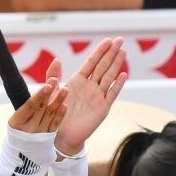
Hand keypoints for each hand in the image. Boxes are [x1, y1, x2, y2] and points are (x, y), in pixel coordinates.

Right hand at [8, 77, 67, 134]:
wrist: (23, 150)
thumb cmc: (22, 125)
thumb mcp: (22, 114)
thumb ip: (34, 97)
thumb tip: (40, 78)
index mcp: (17, 120)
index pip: (29, 105)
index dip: (38, 96)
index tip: (48, 85)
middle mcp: (28, 127)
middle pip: (39, 108)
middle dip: (47, 95)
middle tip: (55, 81)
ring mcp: (38, 132)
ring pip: (49, 115)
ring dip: (57, 102)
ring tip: (65, 90)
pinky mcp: (48, 136)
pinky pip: (54, 125)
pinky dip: (59, 116)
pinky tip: (64, 106)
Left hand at [54, 37, 127, 154]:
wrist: (61, 135)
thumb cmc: (55, 114)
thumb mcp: (52, 93)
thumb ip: (53, 76)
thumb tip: (56, 59)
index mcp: (78, 81)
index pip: (91, 62)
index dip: (100, 51)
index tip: (108, 40)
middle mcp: (90, 86)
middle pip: (103, 66)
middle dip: (111, 53)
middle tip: (120, 40)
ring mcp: (97, 96)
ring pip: (109, 77)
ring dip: (116, 64)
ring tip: (123, 52)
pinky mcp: (102, 108)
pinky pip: (111, 94)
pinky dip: (117, 85)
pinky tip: (123, 74)